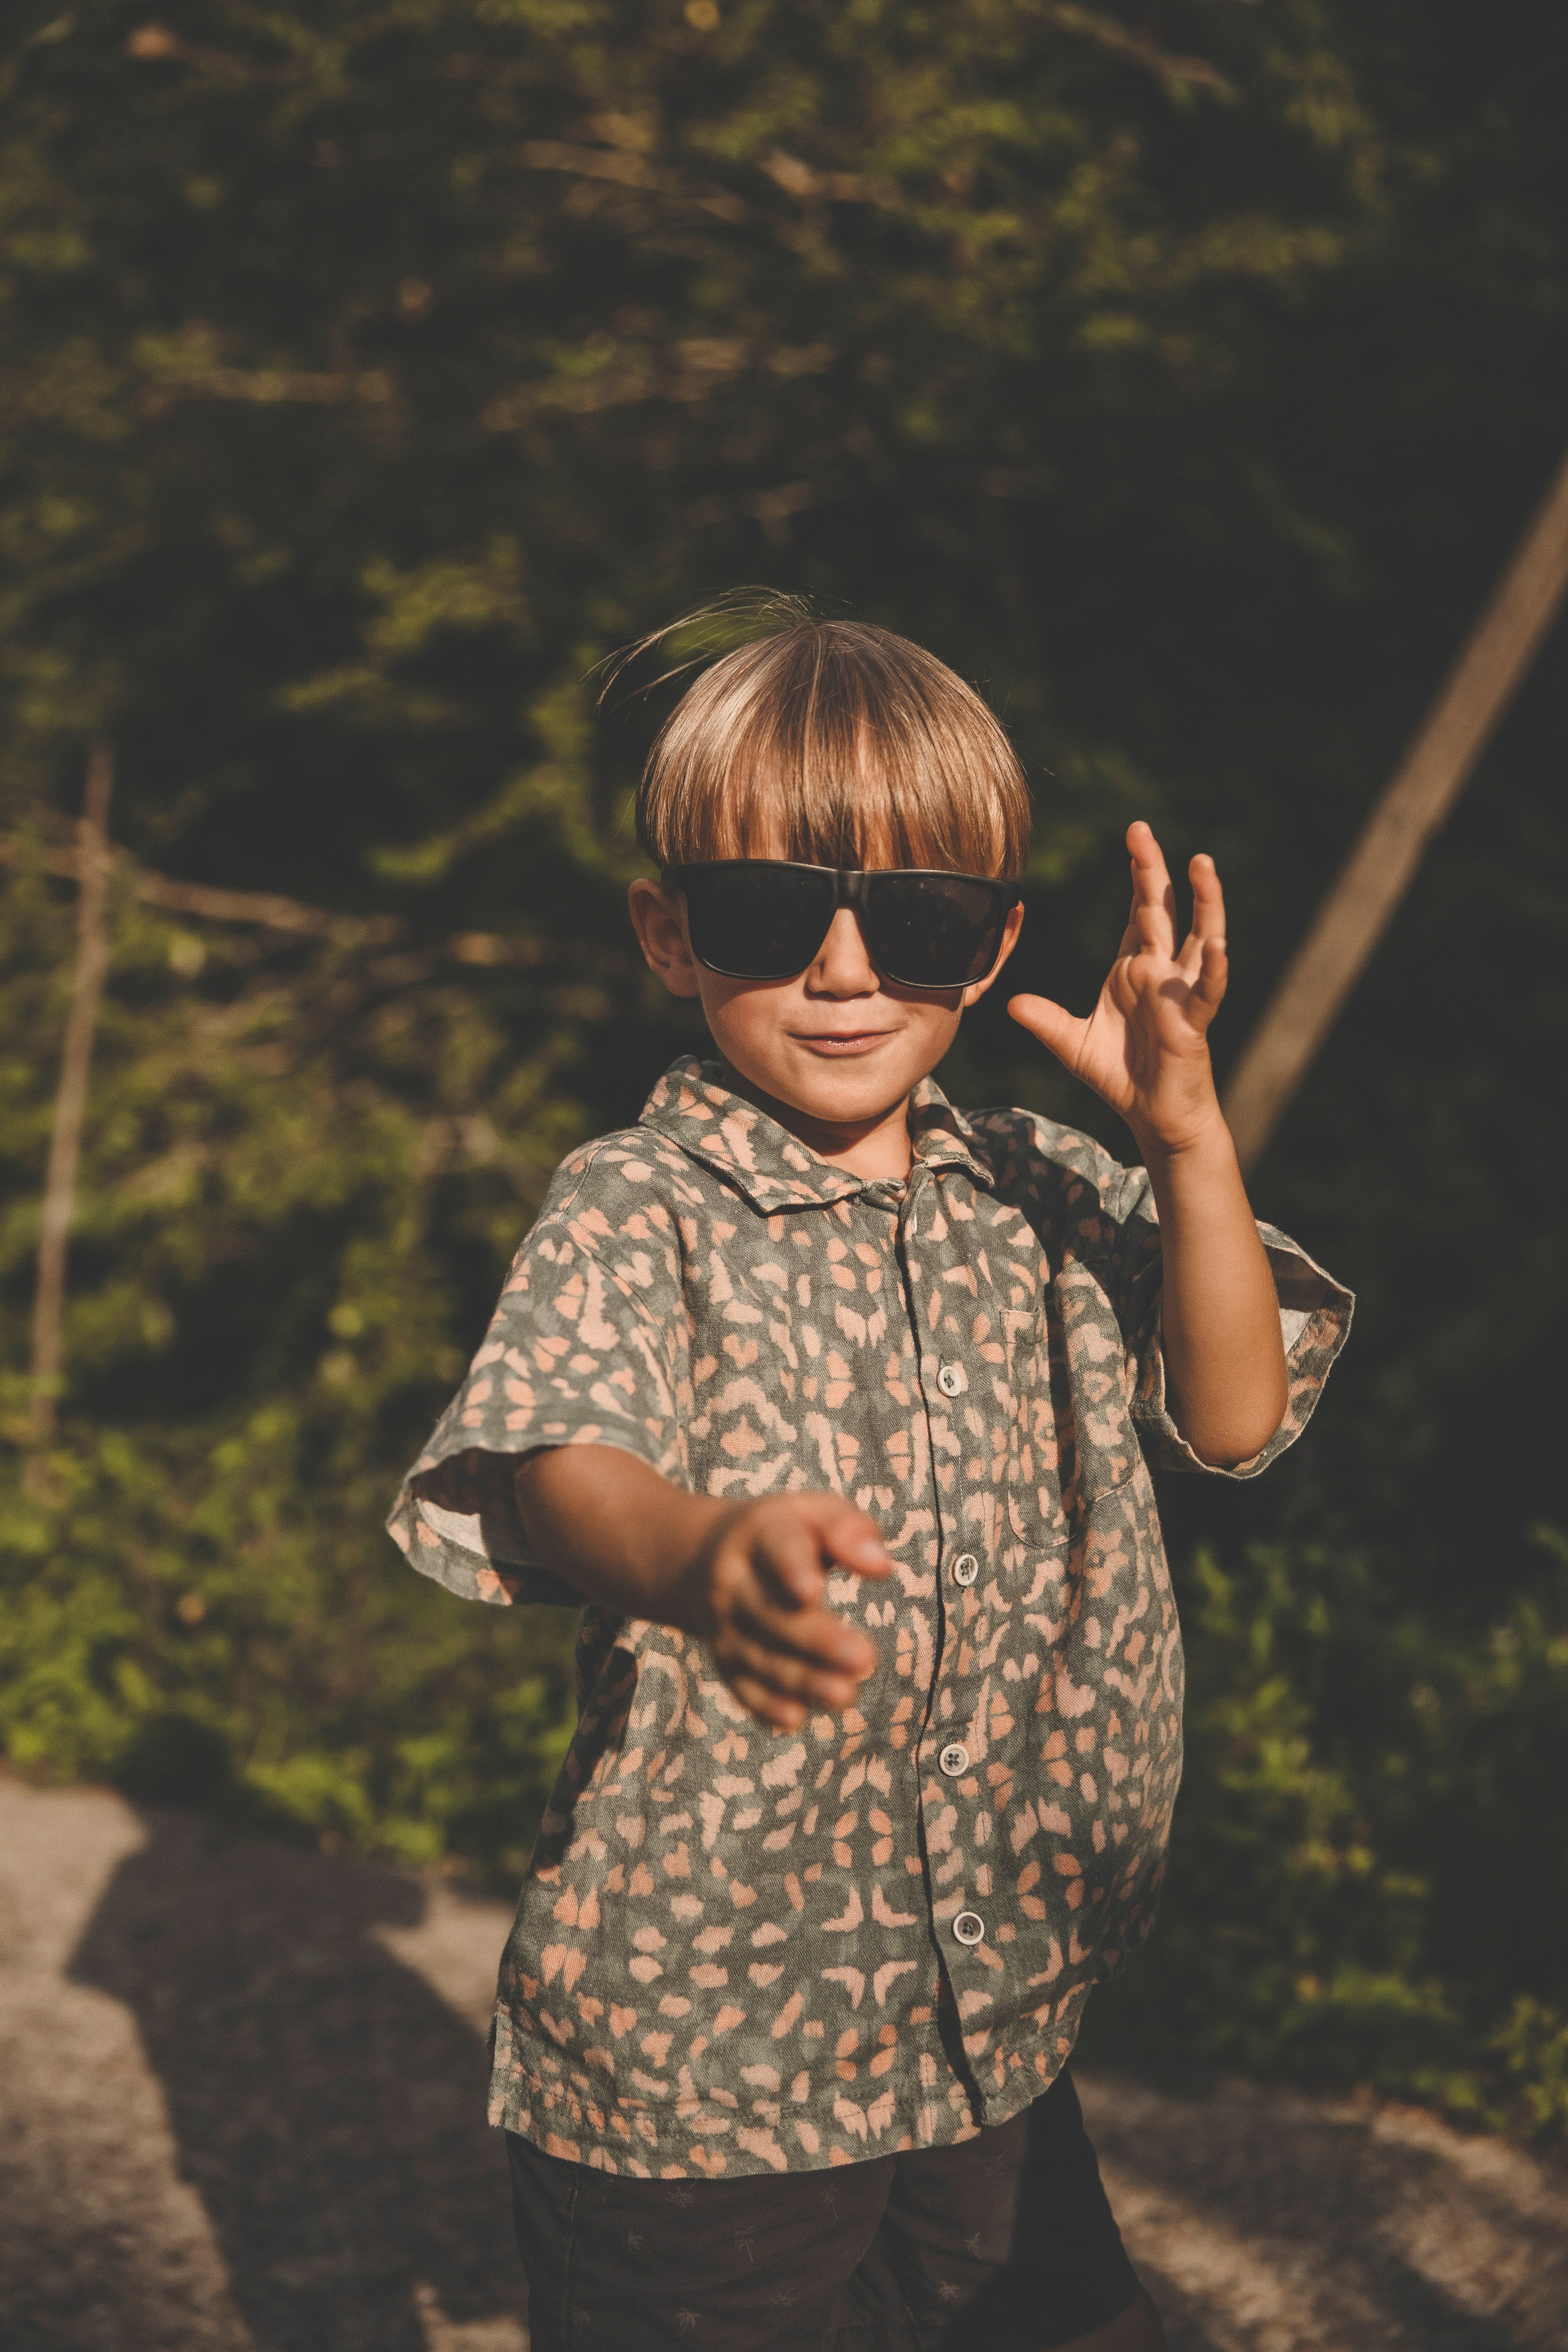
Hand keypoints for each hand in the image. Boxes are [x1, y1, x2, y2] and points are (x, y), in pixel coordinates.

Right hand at [673, 1493, 891, 1730]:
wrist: (701, 1557)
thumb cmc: (785, 1532)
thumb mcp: (813, 1512)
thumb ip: (849, 1529)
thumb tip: (881, 1567)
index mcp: (760, 1532)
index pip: (778, 1547)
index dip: (791, 1569)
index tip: (812, 1591)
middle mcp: (732, 1581)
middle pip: (773, 1613)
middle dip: (817, 1640)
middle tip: (864, 1658)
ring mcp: (724, 1626)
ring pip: (762, 1657)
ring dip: (802, 1680)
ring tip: (846, 1694)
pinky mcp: (724, 1661)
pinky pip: (741, 1687)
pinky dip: (765, 1706)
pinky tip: (795, 1718)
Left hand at [1008, 821, 1227, 1154]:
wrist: (1154, 1115)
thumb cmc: (1122, 1076)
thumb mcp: (1073, 1045)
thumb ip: (1046, 1021)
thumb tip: (1010, 1003)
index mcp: (1134, 969)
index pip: (1140, 912)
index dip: (1138, 876)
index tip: (1133, 838)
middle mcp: (1160, 972)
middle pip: (1161, 909)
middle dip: (1152, 869)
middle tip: (1140, 829)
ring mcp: (1180, 992)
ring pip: (1201, 936)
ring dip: (1204, 901)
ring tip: (1202, 863)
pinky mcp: (1194, 1021)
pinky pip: (1207, 990)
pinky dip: (1213, 968)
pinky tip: (1217, 945)